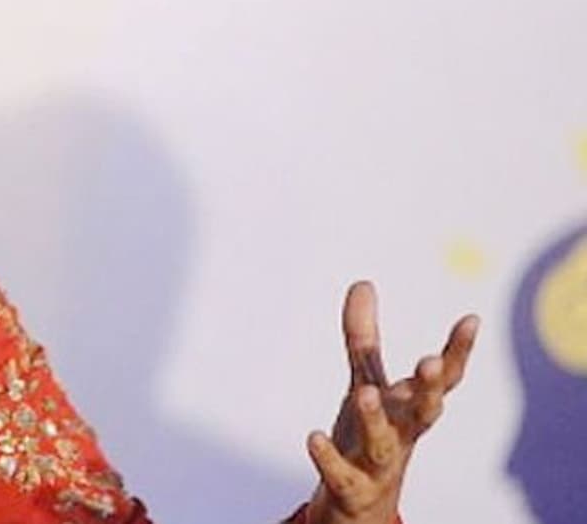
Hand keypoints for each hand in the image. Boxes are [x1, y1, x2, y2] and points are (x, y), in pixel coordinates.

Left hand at [304, 282, 478, 523]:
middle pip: (424, 412)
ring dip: (375, 419)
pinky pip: (340, 473)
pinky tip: (312, 436)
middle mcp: (402, 433)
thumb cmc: (371, 433)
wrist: (360, 501)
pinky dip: (327, 457)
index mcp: (411, 407)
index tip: (471, 319)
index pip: (442, 379)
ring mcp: (378, 463)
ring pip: (383, 444)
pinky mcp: (350, 486)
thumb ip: (364, 338)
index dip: (458, 351)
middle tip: (429, 362)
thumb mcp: (366, 380)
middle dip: (429, 388)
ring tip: (365, 393)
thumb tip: (363, 282)